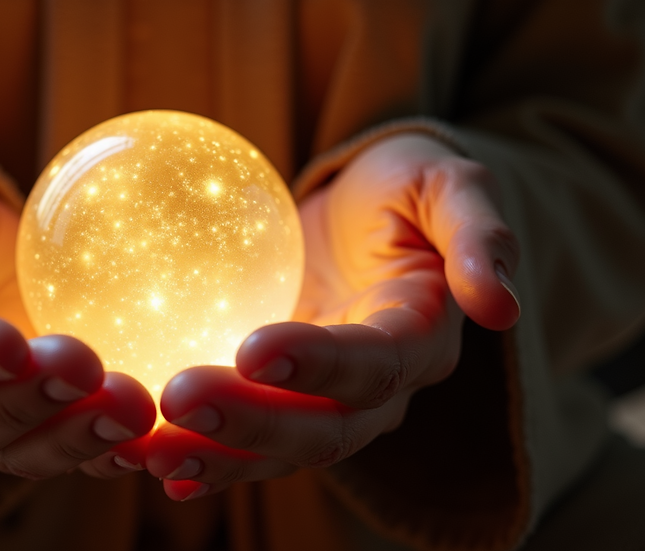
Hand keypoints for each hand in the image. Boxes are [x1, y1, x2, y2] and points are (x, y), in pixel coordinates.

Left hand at [146, 133, 520, 499]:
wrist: (364, 216)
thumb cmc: (402, 188)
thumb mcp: (444, 184)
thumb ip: (476, 232)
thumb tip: (498, 305)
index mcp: (420, 339)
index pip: (375, 364)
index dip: (321, 365)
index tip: (254, 349)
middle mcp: (375, 392)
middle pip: (322, 429)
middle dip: (252, 424)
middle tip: (179, 398)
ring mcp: (323, 405)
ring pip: (275, 451)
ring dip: (213, 457)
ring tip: (145, 450)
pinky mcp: (278, 402)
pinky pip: (240, 441)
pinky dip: (199, 458)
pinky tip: (146, 461)